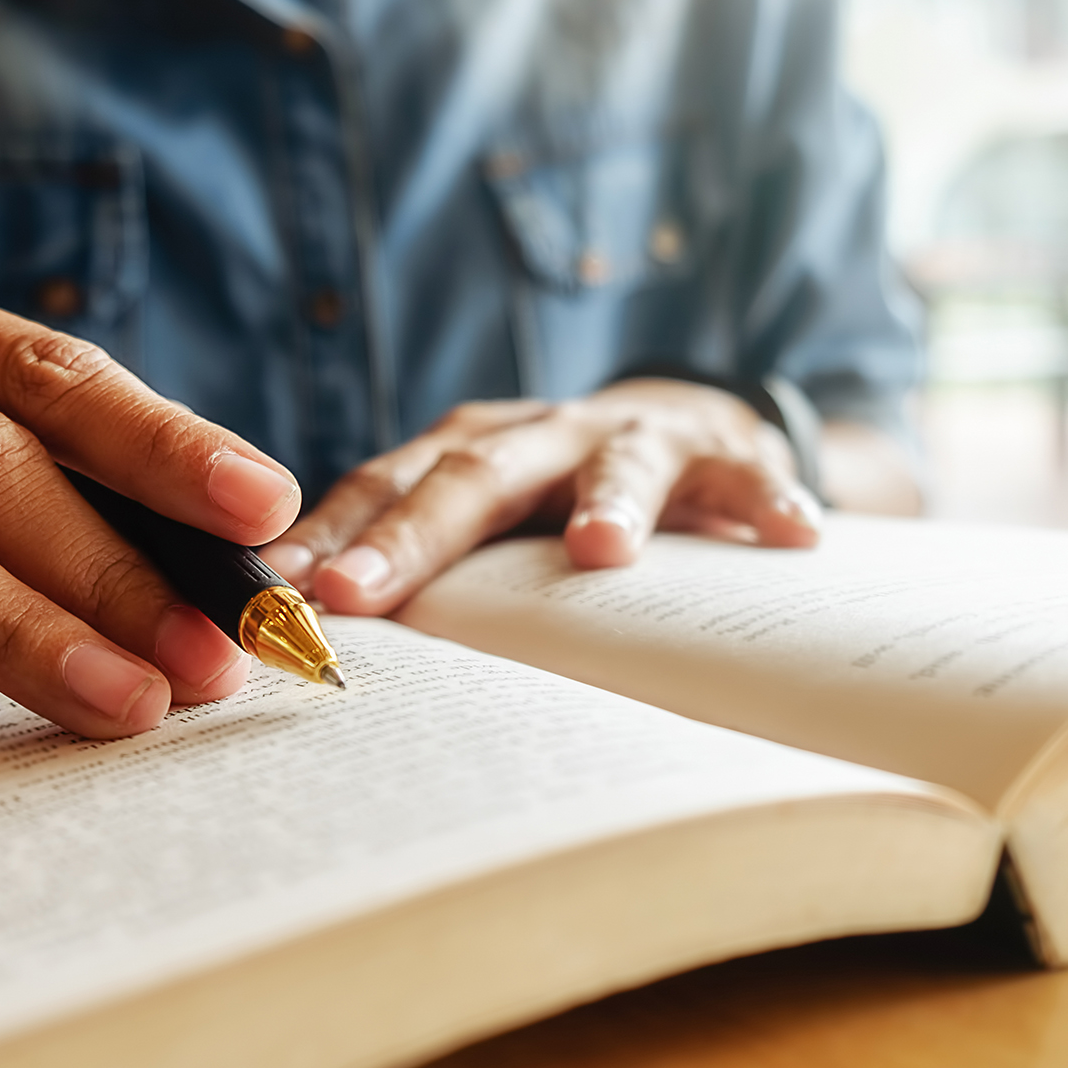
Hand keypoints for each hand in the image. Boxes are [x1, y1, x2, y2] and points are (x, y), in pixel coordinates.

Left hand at [257, 379, 821, 614]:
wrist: (678, 423)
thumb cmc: (555, 493)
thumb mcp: (482, 516)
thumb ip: (413, 566)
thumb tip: (296, 644)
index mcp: (463, 453)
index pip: (380, 489)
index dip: (327, 540)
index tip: (274, 598)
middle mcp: (534, 436)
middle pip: (469, 479)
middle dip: (412, 537)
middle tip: (358, 594)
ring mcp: (626, 438)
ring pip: (612, 464)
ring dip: (609, 503)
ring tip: (602, 553)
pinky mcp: (717, 451)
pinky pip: (744, 476)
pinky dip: (765, 500)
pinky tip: (793, 534)